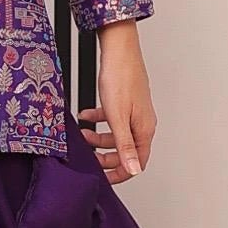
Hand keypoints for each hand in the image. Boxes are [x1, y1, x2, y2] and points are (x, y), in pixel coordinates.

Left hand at [79, 20, 155, 183]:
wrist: (119, 49)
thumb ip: (124, 146)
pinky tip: (86, 115)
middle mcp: (142, 122)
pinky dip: (99, 119)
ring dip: (99, 137)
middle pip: (126, 150)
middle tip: (90, 157)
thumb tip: (134, 170)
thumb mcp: (118, 118)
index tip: (104, 178)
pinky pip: (113, 117)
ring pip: (117, 134)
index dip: (121, 172)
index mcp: (144, 130)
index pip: (137, 162)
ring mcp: (134, 111)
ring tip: (83, 134)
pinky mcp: (125, 101)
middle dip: (106, 156)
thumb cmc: (121, 79)